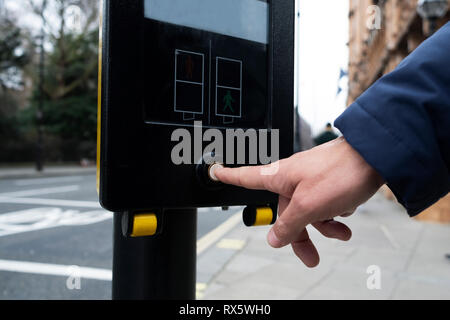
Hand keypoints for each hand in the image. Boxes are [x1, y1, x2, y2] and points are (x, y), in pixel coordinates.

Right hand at [215, 137, 384, 266]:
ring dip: (324, 227)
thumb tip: (273, 238)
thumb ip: (289, 224)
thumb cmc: (341, 172)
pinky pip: (325, 203)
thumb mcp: (309, 206)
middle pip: (285, 211)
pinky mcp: (329, 180)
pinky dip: (334, 213)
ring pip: (309, 210)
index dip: (229, 176)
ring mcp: (312, 178)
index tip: (215, 172)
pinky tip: (347, 212)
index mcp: (279, 176)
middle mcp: (293, 177)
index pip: (246, 177)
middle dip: (299, 235)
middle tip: (310, 257)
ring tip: (341, 234)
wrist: (376, 156)